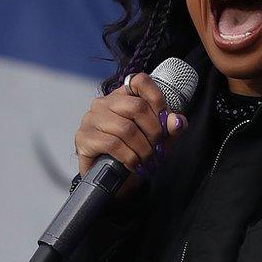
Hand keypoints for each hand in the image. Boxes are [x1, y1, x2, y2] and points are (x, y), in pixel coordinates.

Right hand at [73, 73, 187, 196]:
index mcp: (122, 96)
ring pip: (126, 128)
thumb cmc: (132, 154)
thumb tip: (177, 121)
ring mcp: (91, 119)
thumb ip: (168, 128)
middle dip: (153, 131)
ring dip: (142, 149)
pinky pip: (112, 144)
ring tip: (146, 160)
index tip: (165, 120)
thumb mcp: (156, 140)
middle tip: (157, 148)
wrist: (111, 180)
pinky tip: (133, 164)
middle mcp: (104, 103)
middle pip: (137, 107)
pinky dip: (129, 157)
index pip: (140, 81)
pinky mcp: (84, 137)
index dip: (157, 98)